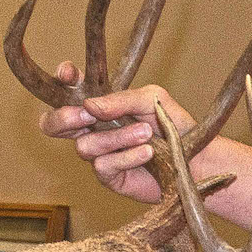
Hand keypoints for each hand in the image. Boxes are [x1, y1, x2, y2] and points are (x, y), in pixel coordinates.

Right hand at [37, 61, 195, 205]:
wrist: (197, 158)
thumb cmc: (174, 125)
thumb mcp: (152, 99)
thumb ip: (121, 99)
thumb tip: (89, 105)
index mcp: (99, 104)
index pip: (67, 90)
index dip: (62, 81)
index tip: (68, 74)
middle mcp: (93, 128)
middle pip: (53, 125)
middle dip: (63, 118)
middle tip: (87, 115)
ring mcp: (99, 154)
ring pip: (85, 146)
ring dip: (116, 138)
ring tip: (146, 133)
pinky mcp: (110, 177)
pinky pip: (103, 166)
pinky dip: (127, 157)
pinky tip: (147, 152)